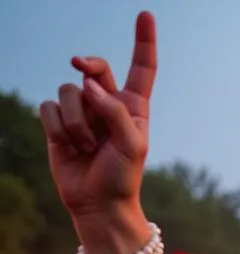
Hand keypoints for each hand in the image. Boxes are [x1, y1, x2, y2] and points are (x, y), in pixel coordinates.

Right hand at [39, 12, 156, 226]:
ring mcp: (81, 114)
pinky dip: (58, 128)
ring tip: (87, 146)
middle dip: (87, 63)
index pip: (141, 69)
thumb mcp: (132, 145)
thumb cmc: (122, 177)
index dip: (143, 42)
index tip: (146, 14)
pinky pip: (49, 108)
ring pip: (69, 91)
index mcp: (133, 108)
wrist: (99, 205)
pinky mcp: (58, 124)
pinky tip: (69, 147)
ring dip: (76, 121)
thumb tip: (87, 84)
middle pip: (95, 67)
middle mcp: (107, 105)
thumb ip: (115, 111)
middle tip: (80, 66)